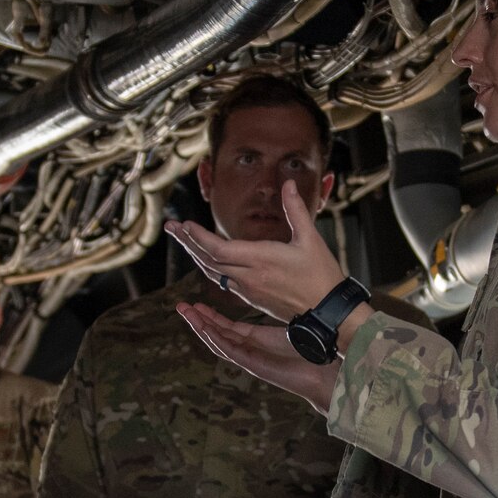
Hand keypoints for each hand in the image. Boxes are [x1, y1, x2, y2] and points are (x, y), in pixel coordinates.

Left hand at [164, 182, 343, 322]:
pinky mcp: (252, 298)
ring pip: (213, 272)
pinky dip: (210, 267)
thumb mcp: (311, 239)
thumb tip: (287, 183)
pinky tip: (205, 259)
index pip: (219, 249)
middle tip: (170, 227)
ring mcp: (249, 290)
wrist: (328, 314)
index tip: (184, 224)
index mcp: (261, 260)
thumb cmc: (322, 276)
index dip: (198, 237)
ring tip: (182, 239)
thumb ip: (296, 210)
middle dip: (188, 242)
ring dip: (196, 255)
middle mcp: (249, 277)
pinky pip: (223, 281)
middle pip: (209, 260)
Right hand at [175, 302, 337, 413]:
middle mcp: (250, 350)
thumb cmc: (315, 352)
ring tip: (186, 313)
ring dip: (200, 328)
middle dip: (198, 320)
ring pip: (218, 342)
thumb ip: (287, 312)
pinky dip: (216, 339)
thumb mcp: (296, 325)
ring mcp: (250, 359)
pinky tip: (204, 328)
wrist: (326, 374)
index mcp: (257, 340)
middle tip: (181, 306)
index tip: (197, 303)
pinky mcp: (254, 365)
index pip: (227, 327)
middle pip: (216, 334)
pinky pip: (230, 350)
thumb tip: (289, 288)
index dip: (211, 316)